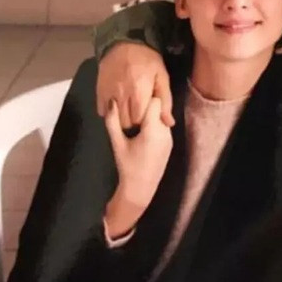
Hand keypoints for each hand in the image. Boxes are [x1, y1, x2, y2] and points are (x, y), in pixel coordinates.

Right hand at [97, 42, 174, 128]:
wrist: (124, 42)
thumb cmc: (147, 59)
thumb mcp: (162, 76)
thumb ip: (165, 100)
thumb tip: (169, 123)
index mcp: (139, 91)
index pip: (139, 119)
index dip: (145, 120)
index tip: (149, 115)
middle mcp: (121, 94)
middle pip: (126, 122)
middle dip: (134, 122)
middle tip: (139, 113)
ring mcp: (108, 93)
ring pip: (114, 119)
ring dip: (122, 118)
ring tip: (129, 110)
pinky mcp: (99, 90)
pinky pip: (102, 111)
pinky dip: (110, 112)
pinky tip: (118, 106)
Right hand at [103, 97, 172, 237]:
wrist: (141, 188)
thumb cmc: (127, 166)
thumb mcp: (117, 143)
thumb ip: (113, 121)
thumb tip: (111, 101)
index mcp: (153, 129)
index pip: (155, 101)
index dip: (144, 96)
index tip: (134, 93)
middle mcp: (165, 131)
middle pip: (159, 108)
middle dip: (146, 105)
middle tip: (132, 101)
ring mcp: (169, 137)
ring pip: (161, 116)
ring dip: (150, 115)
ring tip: (135, 115)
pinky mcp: (169, 142)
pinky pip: (163, 125)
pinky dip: (154, 123)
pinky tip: (142, 127)